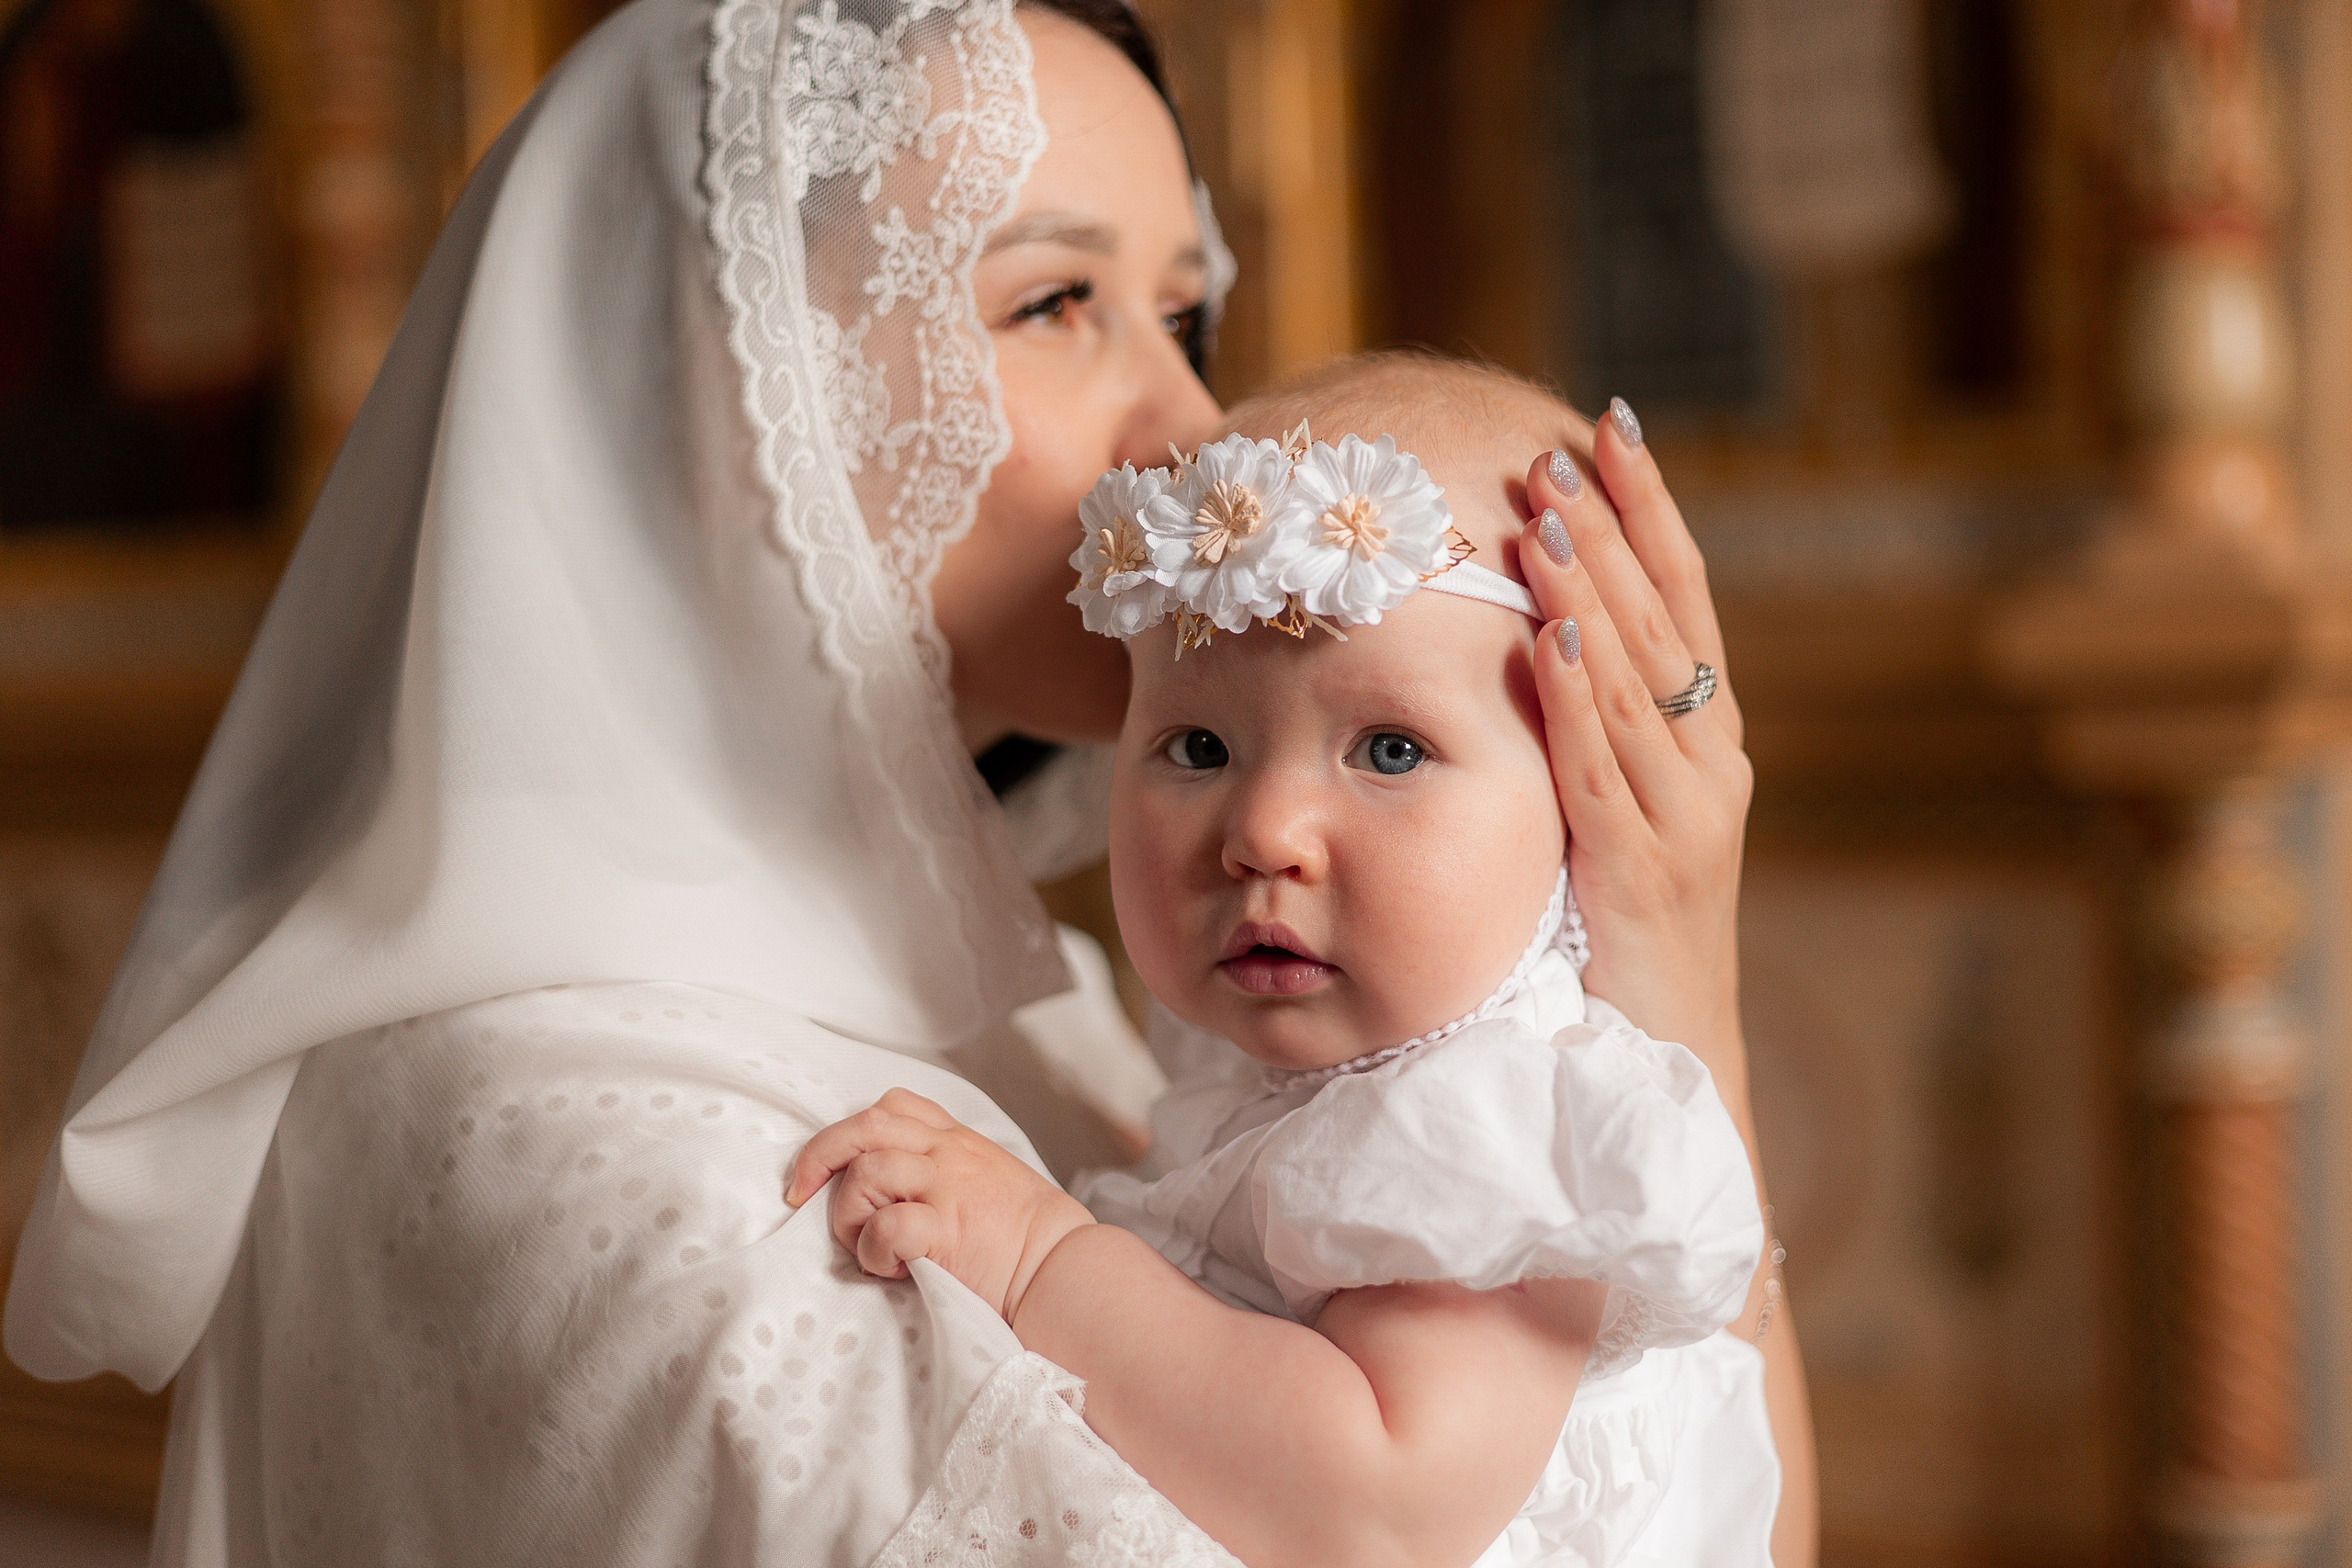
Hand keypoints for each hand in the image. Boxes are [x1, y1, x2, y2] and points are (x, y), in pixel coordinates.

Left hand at [784, 1088, 1094, 1321]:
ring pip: (867, 1170)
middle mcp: (948, 1154)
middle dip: (819, 1157)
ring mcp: (948, 1187)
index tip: (821, 1172)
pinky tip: (893, 1270)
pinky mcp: (948, 1228)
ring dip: (850, 1216)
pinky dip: (875, 1251)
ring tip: (869, 1248)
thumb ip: (940, 1173)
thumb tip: (882, 1192)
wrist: (1062, 1270)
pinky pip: (888, 1225)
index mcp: (955, 1141)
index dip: (846, 1134)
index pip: (892, 1107)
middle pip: (865, 1125)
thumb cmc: (1021, 1240)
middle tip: (801, 1195)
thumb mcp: (983, 1182)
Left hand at [1517, 404, 1751, 1085]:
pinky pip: (1602, 770)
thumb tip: (1534, 630)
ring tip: (1550, 512)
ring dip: (1592, 591)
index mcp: (1705, 742)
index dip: (1648, 511)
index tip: (1609, 427)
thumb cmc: (1622, 933)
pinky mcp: (1645, 874)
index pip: (1681, 600)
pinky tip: (1552, 637)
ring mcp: (1686, 819)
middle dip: (1615, 528)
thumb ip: (1593, 730)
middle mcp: (1710, 765)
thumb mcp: (1616, 812)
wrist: (1669, 1059)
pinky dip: (1579, 699)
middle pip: (1663, 622)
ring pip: (1634, 682)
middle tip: (1565, 445)